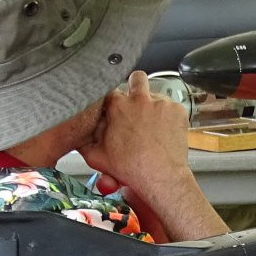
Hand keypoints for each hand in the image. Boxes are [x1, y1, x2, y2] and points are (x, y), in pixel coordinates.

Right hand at [82, 72, 227, 241]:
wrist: (160, 177)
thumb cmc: (130, 168)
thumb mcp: (95, 155)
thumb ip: (83, 139)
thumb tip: (77, 132)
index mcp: (117, 105)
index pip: (110, 90)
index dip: (113, 100)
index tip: (115, 107)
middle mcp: (139, 99)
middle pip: (136, 78)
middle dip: (135, 87)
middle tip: (136, 101)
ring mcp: (161, 103)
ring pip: (156, 93)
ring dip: (153, 104)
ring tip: (151, 123)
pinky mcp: (178, 110)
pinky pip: (172, 106)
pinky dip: (168, 116)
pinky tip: (164, 130)